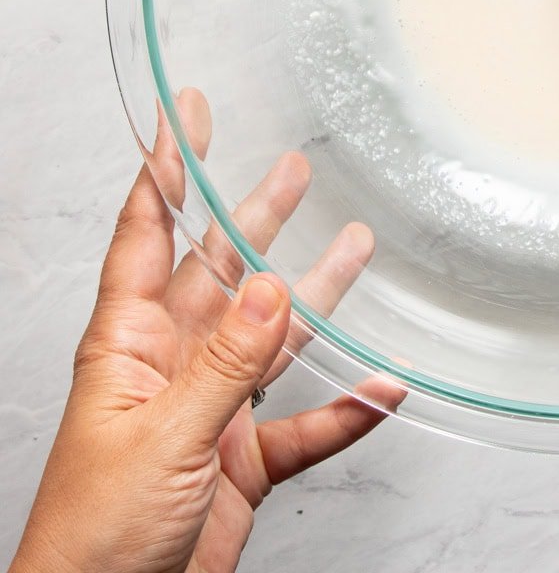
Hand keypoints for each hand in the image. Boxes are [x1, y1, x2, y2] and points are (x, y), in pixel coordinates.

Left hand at [10, 89, 401, 572]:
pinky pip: (307, 424)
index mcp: (129, 345)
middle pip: (221, 272)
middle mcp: (172, 364)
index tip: (184, 114)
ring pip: (273, 337)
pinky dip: (346, 408)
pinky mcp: (243, 460)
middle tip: (292, 169)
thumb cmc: (92, 538)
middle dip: (255, 217)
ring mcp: (210, 409)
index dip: (166, 171)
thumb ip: (225, 363)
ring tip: (355, 245)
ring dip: (316, 293)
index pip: (146, 235)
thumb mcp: (160, 437)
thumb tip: (271, 286)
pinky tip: (382, 389)